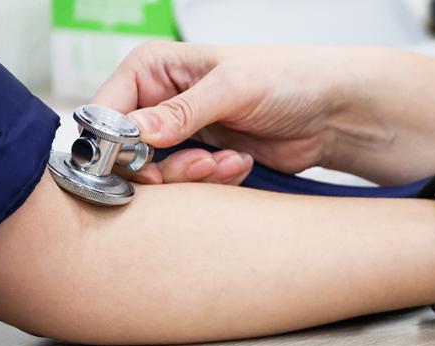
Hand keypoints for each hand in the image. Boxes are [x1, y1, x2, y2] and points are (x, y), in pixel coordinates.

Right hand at [92, 41, 434, 184]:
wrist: (329, 110)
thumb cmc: (288, 77)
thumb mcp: (233, 88)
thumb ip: (181, 111)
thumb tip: (134, 132)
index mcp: (154, 70)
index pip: (106, 110)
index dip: (112, 143)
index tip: (138, 165)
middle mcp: (160, 102)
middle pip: (125, 153)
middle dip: (162, 167)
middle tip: (202, 162)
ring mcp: (181, 135)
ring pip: (157, 176)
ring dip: (194, 176)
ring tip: (229, 160)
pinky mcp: (202, 159)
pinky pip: (189, 186)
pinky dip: (214, 181)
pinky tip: (240, 162)